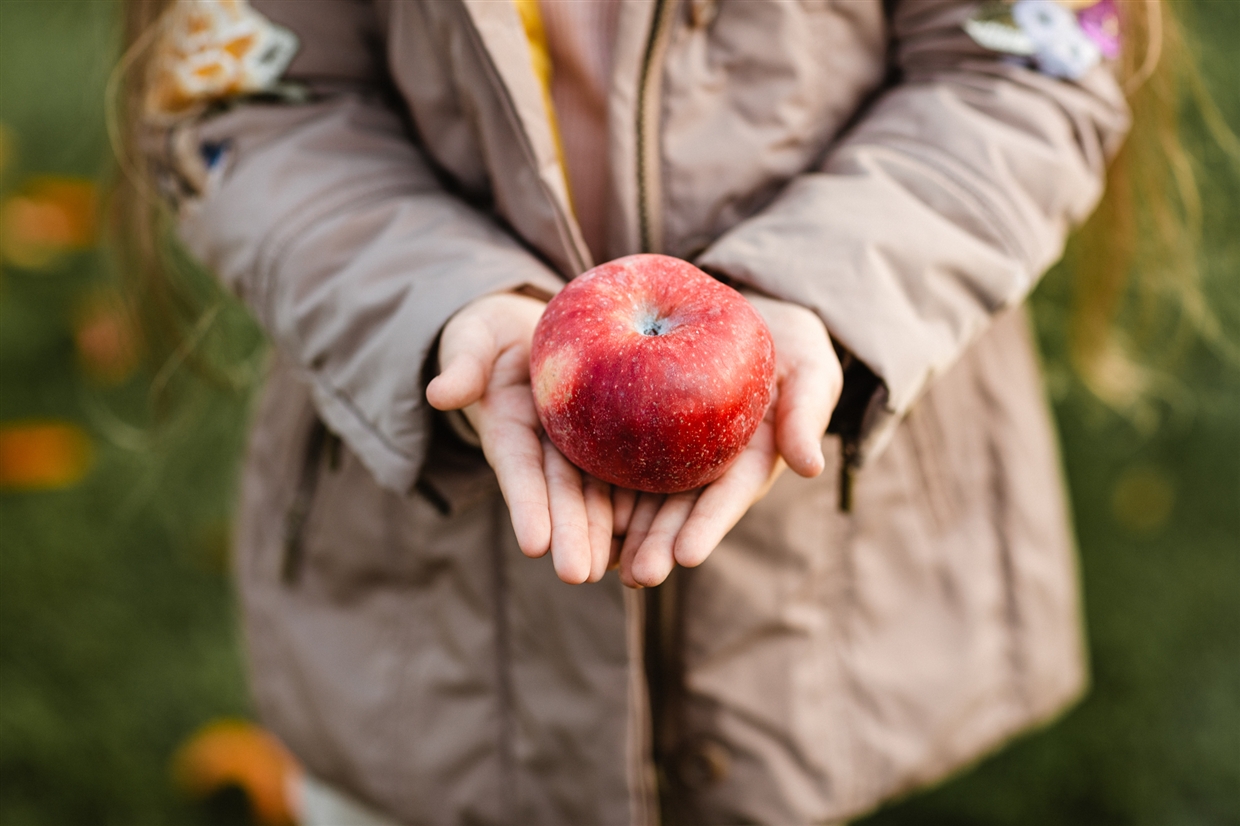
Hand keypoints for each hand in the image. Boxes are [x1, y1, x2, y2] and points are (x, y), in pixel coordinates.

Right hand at [426, 292, 613, 584]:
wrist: (532, 331)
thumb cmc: (493, 335)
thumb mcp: (473, 340)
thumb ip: (462, 365)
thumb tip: (437, 393)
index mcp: (509, 431)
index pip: (518, 472)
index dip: (526, 506)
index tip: (533, 543)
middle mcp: (546, 451)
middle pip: (561, 496)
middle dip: (571, 536)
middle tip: (579, 575)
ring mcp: (580, 449)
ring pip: (598, 495)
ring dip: (608, 536)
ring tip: (622, 572)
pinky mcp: (611, 441)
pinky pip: (630, 471)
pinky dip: (642, 505)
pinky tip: (662, 535)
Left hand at [612, 293, 842, 587]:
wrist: (750, 312)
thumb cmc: (789, 344)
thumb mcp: (810, 368)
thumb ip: (807, 411)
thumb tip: (811, 468)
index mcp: (750, 460)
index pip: (727, 497)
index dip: (708, 526)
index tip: (687, 555)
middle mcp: (709, 464)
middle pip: (681, 509)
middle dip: (660, 544)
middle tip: (637, 575)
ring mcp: (674, 449)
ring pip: (645, 494)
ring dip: (626, 530)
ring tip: (602, 564)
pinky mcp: (642, 426)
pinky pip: (617, 456)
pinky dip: (598, 484)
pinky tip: (572, 511)